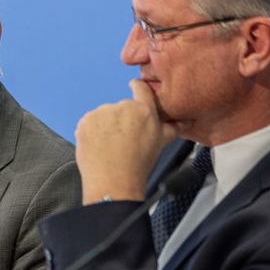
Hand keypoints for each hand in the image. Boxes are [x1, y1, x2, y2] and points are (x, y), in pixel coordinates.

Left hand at [75, 79, 177, 203]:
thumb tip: (183, 121)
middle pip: (121, 108)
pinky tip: (99, 146)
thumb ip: (172, 128)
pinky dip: (92, 132)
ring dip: (105, 127)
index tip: (135, 87)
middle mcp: (123, 108)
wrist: (114, 182)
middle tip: (123, 140)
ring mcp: (102, 114)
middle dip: (121, 120)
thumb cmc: (138, 166)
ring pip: (104, 116)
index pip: (141, 89)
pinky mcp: (85, 122)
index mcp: (144, 110)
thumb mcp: (161, 144)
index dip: (138, 88)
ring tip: (111, 146)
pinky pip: (89, 123)